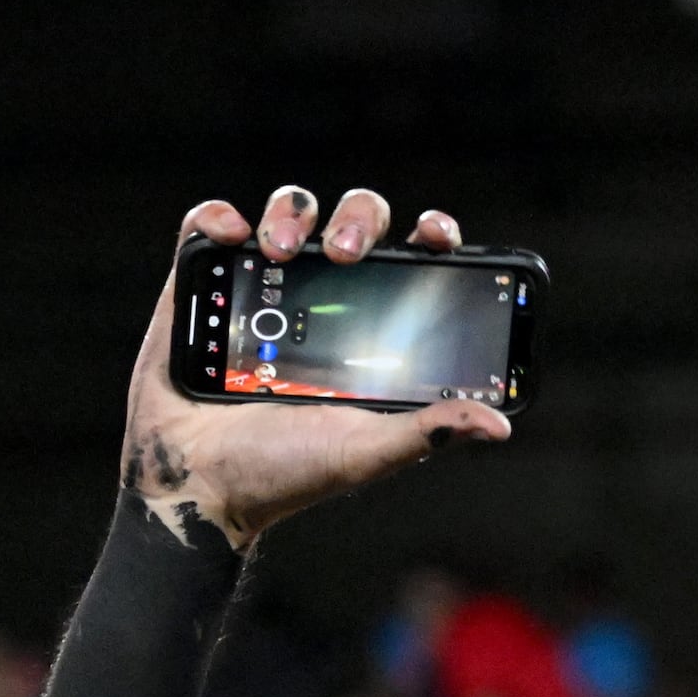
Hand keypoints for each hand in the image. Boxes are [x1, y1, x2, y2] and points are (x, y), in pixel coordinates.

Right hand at [120, 188, 511, 545]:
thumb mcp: (365, 451)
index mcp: (370, 331)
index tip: (436, 235)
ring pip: (291, 212)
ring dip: (290, 213)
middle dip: (358, 218)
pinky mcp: (203, 285)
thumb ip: (427, 431)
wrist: (199, 484)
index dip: (432, 236)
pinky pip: (211, 227)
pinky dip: (219, 218)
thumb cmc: (284, 471)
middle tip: (345, 252)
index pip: (412, 263)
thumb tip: (498, 424)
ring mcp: (263, 287)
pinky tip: (231, 233)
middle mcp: (322, 301)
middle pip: (355, 222)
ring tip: (276, 250)